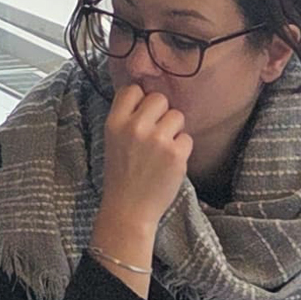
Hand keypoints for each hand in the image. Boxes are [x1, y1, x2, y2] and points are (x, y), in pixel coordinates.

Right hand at [88, 81, 191, 291]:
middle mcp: (135, 127)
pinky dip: (182, 150)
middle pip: (159, 99)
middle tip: (155, 135)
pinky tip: (169, 163)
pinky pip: (187, 138)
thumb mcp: (113, 140)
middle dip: (161, 114)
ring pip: (177, 116)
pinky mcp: (176, 154)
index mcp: (114, 122)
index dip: (141, 100)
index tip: (142, 115)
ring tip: (162, 150)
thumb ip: (127, 117)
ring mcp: (157, 140)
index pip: (133, 89)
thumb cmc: (122, 174)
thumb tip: (149, 95)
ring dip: (174, 130)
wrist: (129, 209)